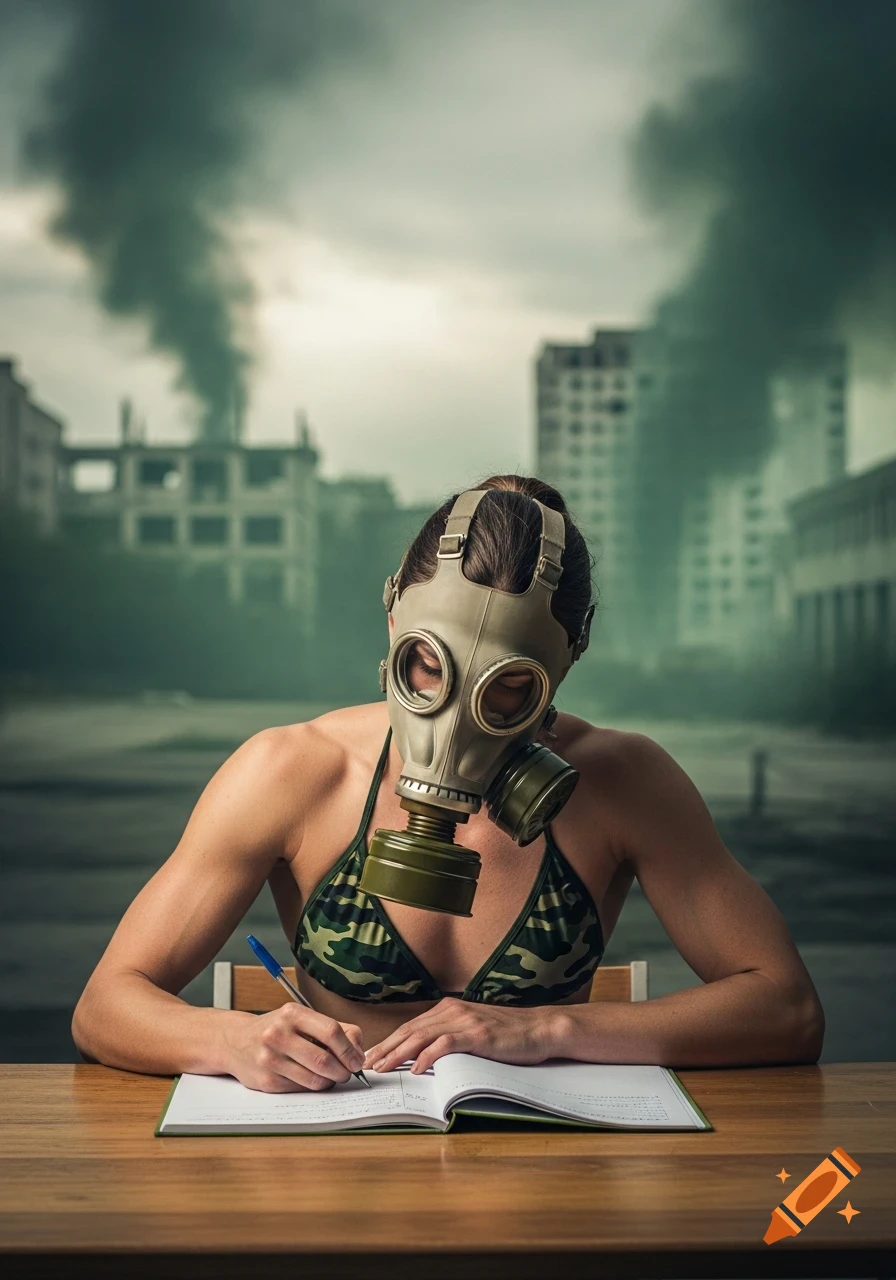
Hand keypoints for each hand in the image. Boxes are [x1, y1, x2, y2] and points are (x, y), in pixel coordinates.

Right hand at [223, 1002, 364, 1092]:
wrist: (235, 1041)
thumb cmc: (277, 1029)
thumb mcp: (301, 1018)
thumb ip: (333, 1028)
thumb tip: (358, 1049)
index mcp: (292, 1013)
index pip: (331, 1031)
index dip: (349, 1049)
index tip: (357, 1060)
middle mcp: (278, 1034)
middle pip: (324, 1059)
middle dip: (343, 1070)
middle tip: (348, 1073)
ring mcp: (270, 1059)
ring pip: (314, 1079)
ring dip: (330, 1081)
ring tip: (331, 1076)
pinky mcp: (266, 1081)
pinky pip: (301, 1089)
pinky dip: (313, 1087)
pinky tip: (312, 1079)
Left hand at [363, 997, 554, 1074]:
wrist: (540, 1029)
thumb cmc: (508, 1035)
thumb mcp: (473, 1031)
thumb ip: (450, 1036)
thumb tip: (424, 1056)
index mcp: (449, 1008)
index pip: (411, 1026)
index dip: (389, 1041)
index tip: (372, 1055)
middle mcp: (453, 1010)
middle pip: (410, 1030)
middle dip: (386, 1047)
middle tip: (367, 1064)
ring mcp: (465, 1021)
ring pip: (422, 1036)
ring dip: (398, 1053)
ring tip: (382, 1067)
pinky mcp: (477, 1034)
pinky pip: (445, 1044)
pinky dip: (427, 1056)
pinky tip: (416, 1069)